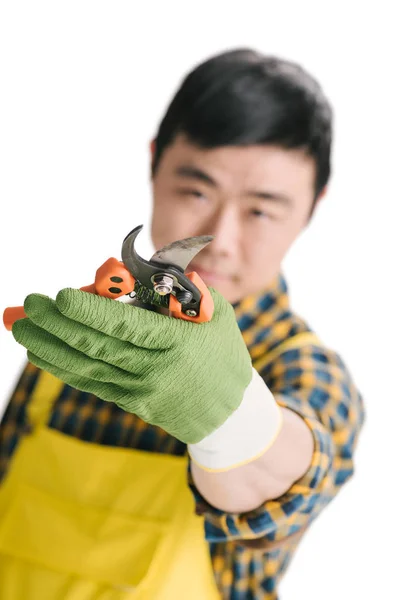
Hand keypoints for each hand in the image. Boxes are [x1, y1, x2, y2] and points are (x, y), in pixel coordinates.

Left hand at [12, 288, 251, 443]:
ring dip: (50, 348)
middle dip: (58, 325)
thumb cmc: (222, 354)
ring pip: (87, 368)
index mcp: (178, 342)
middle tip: (29, 306)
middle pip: (98, 346)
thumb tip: (139, 274)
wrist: (229, 413)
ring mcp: (140, 390)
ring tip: (22, 328)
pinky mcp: (131, 402)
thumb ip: (181, 291)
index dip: (91, 313)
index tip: (60, 297)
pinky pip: (91, 383)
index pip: (127, 327)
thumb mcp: (216, 315)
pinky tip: (41, 353)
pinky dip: (63, 367)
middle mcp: (155, 369)